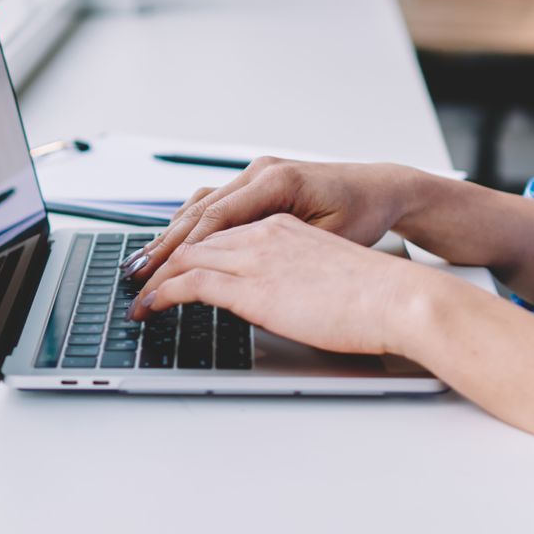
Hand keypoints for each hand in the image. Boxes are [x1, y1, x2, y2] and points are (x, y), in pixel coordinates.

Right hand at [123, 157, 431, 282]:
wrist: (380, 189)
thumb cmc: (362, 213)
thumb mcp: (325, 236)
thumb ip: (281, 248)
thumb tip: (237, 268)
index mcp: (276, 182)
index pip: (215, 219)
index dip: (183, 250)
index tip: (160, 274)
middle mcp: (260, 173)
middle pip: (198, 212)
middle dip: (164, 245)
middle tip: (135, 273)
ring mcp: (255, 176)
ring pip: (201, 207)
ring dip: (171, 236)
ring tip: (144, 262)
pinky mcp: (256, 185)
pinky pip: (214, 206)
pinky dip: (190, 227)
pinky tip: (173, 246)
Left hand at [129, 213, 461, 357]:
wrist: (399, 297)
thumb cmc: (376, 295)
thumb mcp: (326, 275)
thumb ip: (295, 279)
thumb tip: (281, 301)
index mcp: (283, 226)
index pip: (221, 230)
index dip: (188, 247)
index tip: (169, 263)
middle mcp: (265, 231)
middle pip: (195, 238)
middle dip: (161, 258)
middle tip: (137, 276)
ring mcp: (256, 255)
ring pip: (186, 257)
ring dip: (154, 277)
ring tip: (135, 297)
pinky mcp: (252, 284)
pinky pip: (190, 282)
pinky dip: (161, 293)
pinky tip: (148, 307)